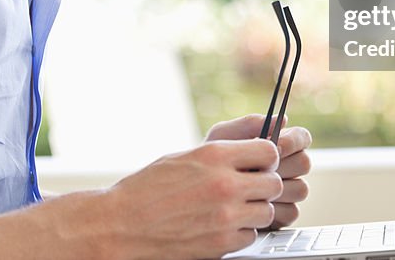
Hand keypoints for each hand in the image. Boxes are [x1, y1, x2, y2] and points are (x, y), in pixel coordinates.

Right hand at [104, 139, 281, 259]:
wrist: (122, 225)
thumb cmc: (147, 189)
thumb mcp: (184, 157)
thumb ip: (220, 155)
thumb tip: (251, 151)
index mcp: (214, 155)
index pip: (268, 150)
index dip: (266, 158)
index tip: (260, 164)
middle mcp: (224, 183)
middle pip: (273, 183)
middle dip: (265, 186)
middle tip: (250, 189)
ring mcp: (225, 215)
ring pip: (267, 212)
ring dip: (255, 211)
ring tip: (234, 209)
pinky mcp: (222, 243)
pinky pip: (251, 236)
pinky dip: (242, 233)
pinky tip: (223, 227)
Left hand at [206, 114, 312, 228]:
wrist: (194, 193)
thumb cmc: (209, 160)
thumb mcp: (222, 137)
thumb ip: (249, 124)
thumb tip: (282, 119)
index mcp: (279, 144)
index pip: (302, 137)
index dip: (294, 141)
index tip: (276, 144)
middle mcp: (288, 168)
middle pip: (304, 163)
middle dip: (283, 165)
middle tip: (258, 169)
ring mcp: (287, 192)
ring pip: (300, 189)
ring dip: (276, 189)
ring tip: (249, 188)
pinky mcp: (282, 216)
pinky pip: (291, 212)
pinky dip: (272, 210)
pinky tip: (250, 206)